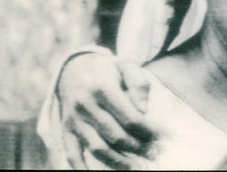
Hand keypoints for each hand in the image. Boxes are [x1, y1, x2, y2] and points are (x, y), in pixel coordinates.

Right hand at [56, 53, 156, 169]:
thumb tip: (144, 109)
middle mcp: (86, 105)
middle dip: (137, 147)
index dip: (147, 130)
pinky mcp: (66, 129)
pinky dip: (82, 167)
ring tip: (135, 166)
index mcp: (103, 87)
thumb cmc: (107, 68)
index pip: (130, 117)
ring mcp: (74, 119)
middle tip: (153, 153)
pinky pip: (72, 153)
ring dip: (118, 161)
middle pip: (115, 135)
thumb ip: (138, 83)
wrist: (75, 67)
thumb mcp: (126, 65)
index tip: (161, 137)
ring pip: (97, 147)